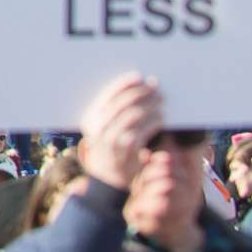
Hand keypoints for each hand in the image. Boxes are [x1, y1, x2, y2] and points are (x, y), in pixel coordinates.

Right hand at [76, 71, 161, 191]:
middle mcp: (98, 127)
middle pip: (123, 103)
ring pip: (135, 115)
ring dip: (151, 105)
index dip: (124, 84)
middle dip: (141, 92)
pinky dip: (155, 121)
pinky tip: (161, 117)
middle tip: (155, 88)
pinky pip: (144, 130)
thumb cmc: (109, 144)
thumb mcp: (102, 127)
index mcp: (90, 118)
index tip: (139, 77)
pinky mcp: (127, 149)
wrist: (109, 174)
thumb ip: (112, 110)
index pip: (108, 95)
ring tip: (160, 100)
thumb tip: (135, 85)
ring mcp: (112, 139)